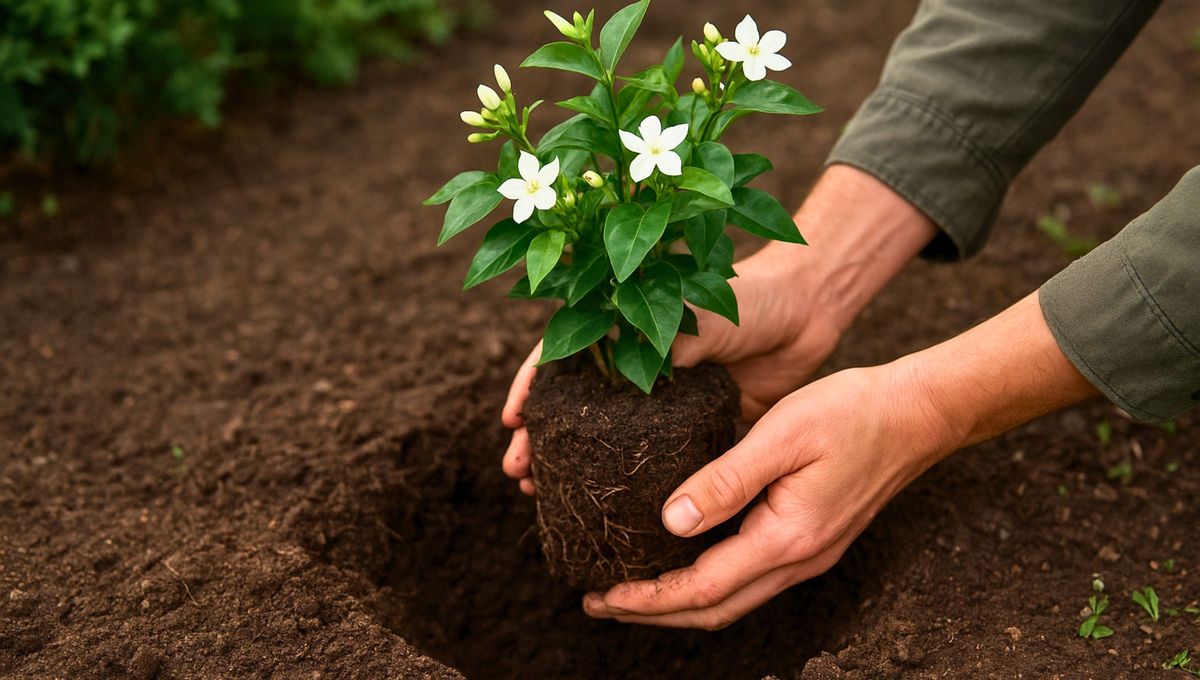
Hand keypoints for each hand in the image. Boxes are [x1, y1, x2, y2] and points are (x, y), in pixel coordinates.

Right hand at [500, 252, 840, 493]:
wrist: (808, 314)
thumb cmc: (751, 299)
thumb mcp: (702, 314)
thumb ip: (670, 344)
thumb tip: (639, 379)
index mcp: (626, 326)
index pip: (562, 353)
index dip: (532, 384)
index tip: (512, 419)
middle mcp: (635, 365)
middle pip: (573, 403)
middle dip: (540, 436)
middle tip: (519, 472)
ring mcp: (661, 399)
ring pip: (603, 437)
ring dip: (571, 464)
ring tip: (541, 495)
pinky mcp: (691, 427)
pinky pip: (651, 459)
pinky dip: (625, 481)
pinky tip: (607, 508)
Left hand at [581, 362, 948, 628]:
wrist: (918, 413)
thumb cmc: (852, 412)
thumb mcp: (783, 434)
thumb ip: (726, 479)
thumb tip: (670, 521)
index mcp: (787, 537)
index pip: (703, 588)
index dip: (647, 598)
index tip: (601, 594)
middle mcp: (798, 559)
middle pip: (713, 609)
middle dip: (652, 612)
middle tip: (598, 601)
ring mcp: (808, 555)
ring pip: (732, 599)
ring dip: (677, 602)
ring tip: (629, 590)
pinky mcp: (810, 540)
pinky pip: (749, 578)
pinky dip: (707, 582)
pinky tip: (682, 560)